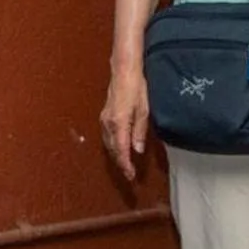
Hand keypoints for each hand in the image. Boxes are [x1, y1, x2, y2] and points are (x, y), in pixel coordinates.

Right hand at [100, 67, 148, 182]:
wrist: (123, 73)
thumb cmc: (136, 88)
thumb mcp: (143, 110)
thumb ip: (139, 131)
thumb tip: (137, 150)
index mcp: (119, 123)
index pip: (121, 150)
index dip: (125, 164)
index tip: (130, 175)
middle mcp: (108, 124)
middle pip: (113, 149)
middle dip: (121, 162)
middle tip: (129, 174)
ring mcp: (104, 120)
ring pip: (109, 144)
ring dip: (116, 155)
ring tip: (125, 164)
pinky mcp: (104, 116)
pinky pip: (108, 136)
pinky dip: (113, 145)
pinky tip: (119, 148)